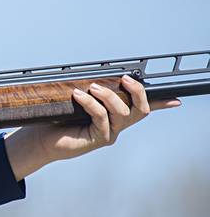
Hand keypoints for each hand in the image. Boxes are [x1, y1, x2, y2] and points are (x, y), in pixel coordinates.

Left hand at [5, 75, 180, 179]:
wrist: (41, 139)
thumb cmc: (58, 119)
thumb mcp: (77, 102)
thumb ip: (92, 92)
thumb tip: (96, 77)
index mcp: (115, 115)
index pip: (141, 108)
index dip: (160, 103)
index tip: (175, 99)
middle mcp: (116, 126)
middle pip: (140, 110)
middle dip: (137, 92)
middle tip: (125, 78)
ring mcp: (109, 133)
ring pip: (122, 113)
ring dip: (109, 96)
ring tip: (92, 87)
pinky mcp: (98, 139)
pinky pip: (101, 117)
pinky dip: (90, 103)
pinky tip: (78, 95)